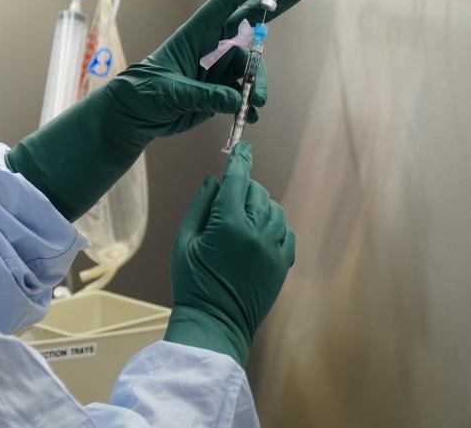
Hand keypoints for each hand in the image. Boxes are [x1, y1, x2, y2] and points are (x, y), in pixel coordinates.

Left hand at [117, 0, 312, 132]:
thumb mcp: (169, 92)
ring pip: (251, 69)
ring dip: (258, 84)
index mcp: (195, 35)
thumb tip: (234, 100)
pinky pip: (243, 94)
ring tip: (255, 104)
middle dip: (277, 4)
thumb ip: (202, 95)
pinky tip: (249, 117)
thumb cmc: (143, 93)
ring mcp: (218, 69)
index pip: (226, 4)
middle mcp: (211, 47)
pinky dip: (248, 104)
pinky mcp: (220, 91)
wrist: (136, 116)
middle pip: (250, 23)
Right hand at [163, 141, 295, 365]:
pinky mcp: (283, 265)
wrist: (215, 324)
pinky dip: (275, 224)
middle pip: (256, 192)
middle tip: (226, 198)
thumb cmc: (192, 283)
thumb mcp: (183, 242)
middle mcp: (256, 233)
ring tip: (241, 216)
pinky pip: (286, 231)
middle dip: (242, 187)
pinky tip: (260, 231)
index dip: (239, 159)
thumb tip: (214, 182)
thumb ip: (200, 207)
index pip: (236, 180)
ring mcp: (274, 250)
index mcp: (229, 226)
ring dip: (259, 204)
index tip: (242, 146)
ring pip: (274, 209)